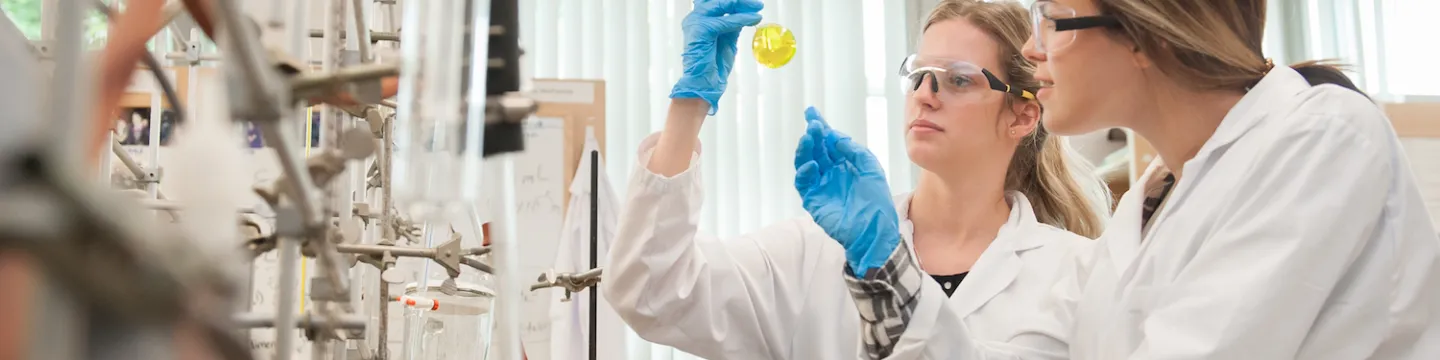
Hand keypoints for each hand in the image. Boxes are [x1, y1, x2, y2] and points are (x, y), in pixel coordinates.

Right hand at [670, 0, 763, 114]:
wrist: (704, 83)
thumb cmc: (714, 65)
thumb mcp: (727, 38)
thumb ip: (732, 24)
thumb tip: (745, 13)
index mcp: (700, 18)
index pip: (718, 1)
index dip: (736, 1)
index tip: (754, 4)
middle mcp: (695, 17)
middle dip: (740, 0)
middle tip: (758, 4)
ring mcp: (696, 22)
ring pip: (722, 4)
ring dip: (742, 5)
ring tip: (758, 8)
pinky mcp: (701, 30)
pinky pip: (725, 20)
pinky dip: (741, 18)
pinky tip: (754, 19)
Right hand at [793, 107, 901, 275]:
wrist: (874, 230)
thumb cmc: (876, 202)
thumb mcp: (871, 169)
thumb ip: (856, 152)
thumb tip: (838, 138)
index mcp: (844, 164)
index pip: (829, 142)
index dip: (821, 127)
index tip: (811, 113)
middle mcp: (830, 172)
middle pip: (816, 148)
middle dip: (813, 134)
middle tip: (812, 124)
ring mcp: (821, 185)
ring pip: (806, 161)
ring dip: (806, 149)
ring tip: (809, 137)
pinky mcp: (814, 199)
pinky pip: (803, 182)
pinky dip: (804, 172)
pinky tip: (811, 164)